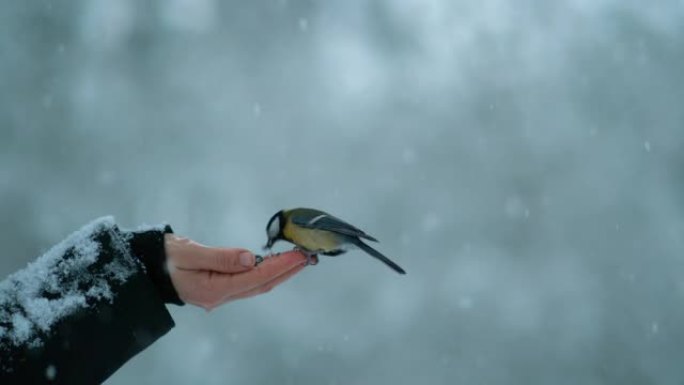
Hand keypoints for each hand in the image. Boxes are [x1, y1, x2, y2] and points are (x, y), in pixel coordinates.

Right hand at [164, 234, 310, 309]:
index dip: (278, 266)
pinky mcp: (220, 288)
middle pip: (261, 285)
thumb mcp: (188, 252)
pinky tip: (276, 264)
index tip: (297, 255)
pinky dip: (266, 273)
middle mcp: (220, 296)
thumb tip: (249, 258)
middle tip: (308, 256)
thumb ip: (219, 256)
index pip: (254, 278)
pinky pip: (249, 283)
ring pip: (257, 285)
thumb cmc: (164, 258)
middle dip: (286, 271)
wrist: (146, 268)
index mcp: (212, 289)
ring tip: (298, 260)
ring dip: (279, 273)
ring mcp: (221, 295)